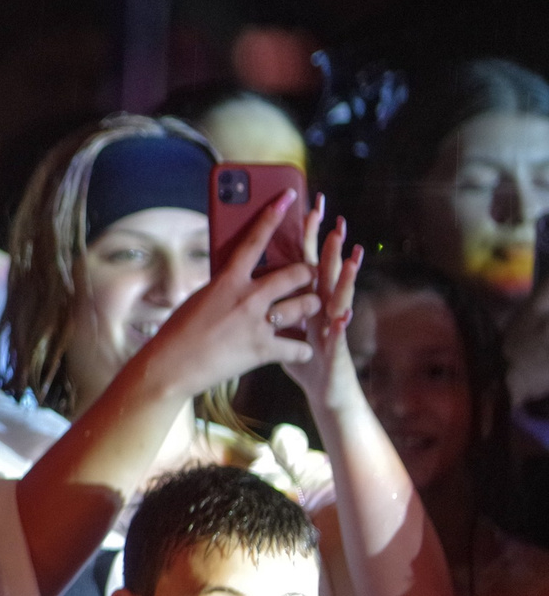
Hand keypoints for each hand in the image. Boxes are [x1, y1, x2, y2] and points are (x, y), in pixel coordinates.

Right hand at [143, 191, 318, 397]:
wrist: (170, 367)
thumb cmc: (178, 333)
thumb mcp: (199, 298)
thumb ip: (225, 286)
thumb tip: (241, 277)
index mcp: (227, 281)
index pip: (255, 240)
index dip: (274, 215)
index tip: (289, 196)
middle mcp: (247, 298)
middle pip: (297, 274)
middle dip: (309, 274)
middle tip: (308, 278)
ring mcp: (257, 324)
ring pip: (307, 306)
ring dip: (310, 308)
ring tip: (306, 310)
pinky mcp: (263, 351)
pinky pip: (299, 347)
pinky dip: (300, 348)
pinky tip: (295, 348)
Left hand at [278, 197, 364, 404]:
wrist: (324, 388)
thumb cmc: (301, 357)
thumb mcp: (284, 324)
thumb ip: (272, 303)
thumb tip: (246, 279)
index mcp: (303, 297)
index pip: (303, 259)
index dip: (306, 235)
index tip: (306, 207)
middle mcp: (322, 306)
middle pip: (324, 271)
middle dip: (331, 248)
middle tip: (336, 223)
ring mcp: (331, 324)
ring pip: (337, 296)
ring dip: (344, 277)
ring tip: (350, 256)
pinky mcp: (334, 348)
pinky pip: (336, 335)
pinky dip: (339, 324)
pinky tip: (342, 313)